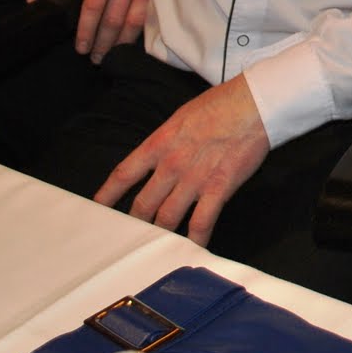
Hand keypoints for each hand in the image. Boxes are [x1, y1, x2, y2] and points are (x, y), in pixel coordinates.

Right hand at [28, 0, 163, 62]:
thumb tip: (147, 12)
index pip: (134, 22)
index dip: (124, 41)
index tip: (118, 55)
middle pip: (112, 21)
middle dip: (104, 44)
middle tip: (96, 59)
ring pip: (93, 8)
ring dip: (85, 31)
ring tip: (80, 48)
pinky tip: (33, 0)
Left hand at [94, 77, 269, 245]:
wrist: (254, 103)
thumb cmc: (221, 105)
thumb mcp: (181, 117)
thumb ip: (166, 141)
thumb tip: (158, 158)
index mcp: (159, 143)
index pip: (124, 174)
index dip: (107, 195)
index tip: (97, 209)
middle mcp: (171, 164)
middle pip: (142, 205)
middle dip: (135, 224)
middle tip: (132, 236)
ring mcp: (194, 178)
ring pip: (167, 218)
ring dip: (162, 235)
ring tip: (158, 247)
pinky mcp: (218, 188)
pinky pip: (201, 222)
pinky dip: (195, 239)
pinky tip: (192, 248)